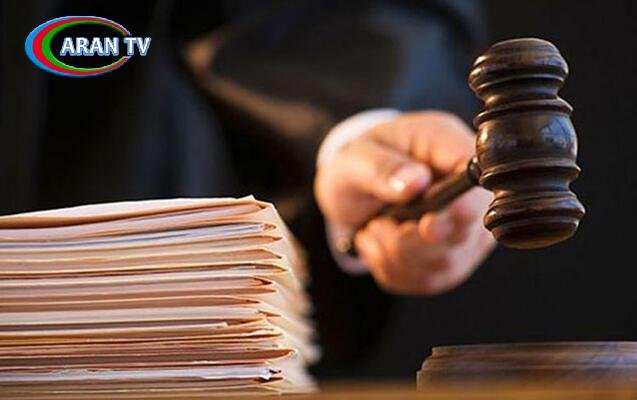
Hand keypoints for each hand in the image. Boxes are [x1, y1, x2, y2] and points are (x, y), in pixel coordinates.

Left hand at [315, 111, 494, 294]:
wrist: (352, 191)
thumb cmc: (363, 164)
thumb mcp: (358, 157)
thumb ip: (382, 168)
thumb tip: (415, 181)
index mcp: (452, 148)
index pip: (478, 182)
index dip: (460, 209)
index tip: (427, 225)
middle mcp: (472, 193)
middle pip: (463, 232)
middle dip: (409, 238)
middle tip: (378, 223)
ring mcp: (468, 231)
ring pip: (445, 264)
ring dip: (396, 255)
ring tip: (376, 229)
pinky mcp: (454, 261)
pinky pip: (428, 281)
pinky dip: (393, 269)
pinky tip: (381, 246)